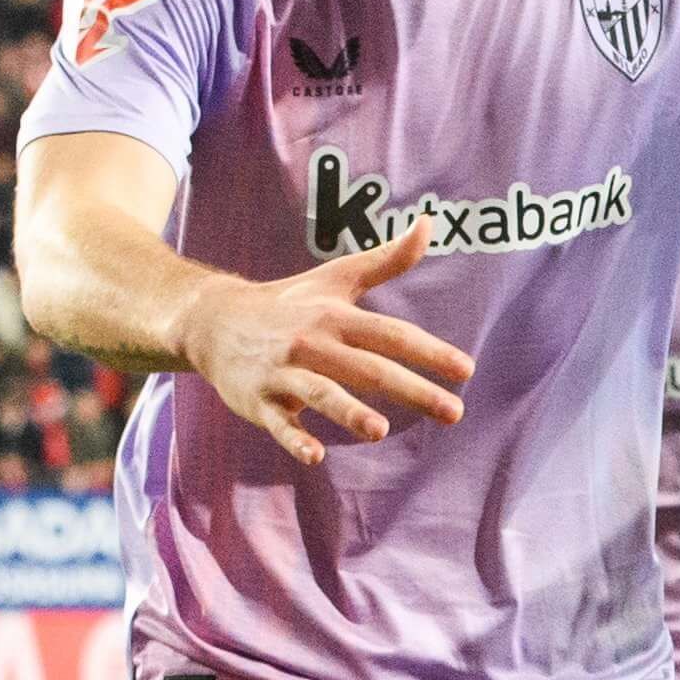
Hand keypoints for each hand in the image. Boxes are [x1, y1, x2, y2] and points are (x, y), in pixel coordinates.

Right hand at [174, 220, 472, 465]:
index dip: (429, 351)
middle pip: (368, 368)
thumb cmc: (290, 301)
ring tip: (380, 430)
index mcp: (335, 316)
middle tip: (454, 412)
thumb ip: (387, 260)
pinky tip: (316, 456)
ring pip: (320, 393)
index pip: (391, 335)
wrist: (212, 321)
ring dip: (349, 412)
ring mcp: (282, 373)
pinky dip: (294, 439)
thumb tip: (429, 223)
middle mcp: (311, 343)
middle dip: (412, 390)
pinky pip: (277, 423)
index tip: (466, 370)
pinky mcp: (258, 401)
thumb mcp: (338, 278)